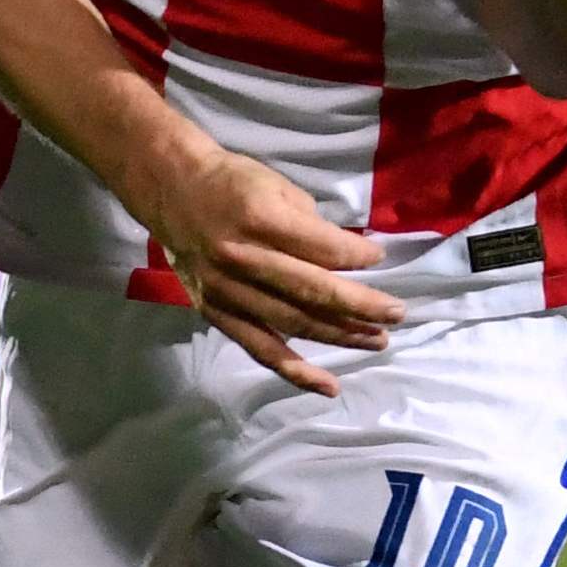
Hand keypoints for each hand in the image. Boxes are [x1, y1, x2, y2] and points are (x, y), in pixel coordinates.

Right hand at [148, 140, 401, 394]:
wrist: (170, 189)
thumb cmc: (231, 181)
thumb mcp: (276, 185)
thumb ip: (310, 225)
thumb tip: (348, 257)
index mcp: (260, 219)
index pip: (322, 248)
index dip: (357, 256)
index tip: (379, 258)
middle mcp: (242, 258)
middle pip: (312, 291)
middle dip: (361, 305)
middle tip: (396, 313)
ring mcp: (227, 291)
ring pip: (293, 323)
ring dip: (340, 336)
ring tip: (377, 340)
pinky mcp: (216, 313)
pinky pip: (261, 349)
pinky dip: (295, 371)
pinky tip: (328, 385)